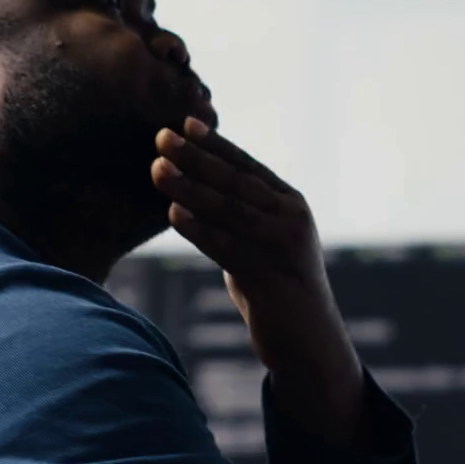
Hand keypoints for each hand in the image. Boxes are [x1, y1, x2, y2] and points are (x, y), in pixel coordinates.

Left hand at [152, 117, 365, 446]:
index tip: (184, 123)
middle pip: (236, 182)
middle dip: (196, 157)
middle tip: (161, 137)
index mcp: (290, 204)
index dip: (215, 143)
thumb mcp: (262, 241)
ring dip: (189, 187)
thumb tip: (199, 184)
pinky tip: (173, 213)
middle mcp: (291, 220)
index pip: (246, 166)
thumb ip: (240, 213)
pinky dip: (198, 229)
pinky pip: (227, 247)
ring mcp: (283, 248)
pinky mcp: (271, 278)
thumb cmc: (276, 286)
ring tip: (156, 169)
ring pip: (229, 211)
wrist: (308, 341)